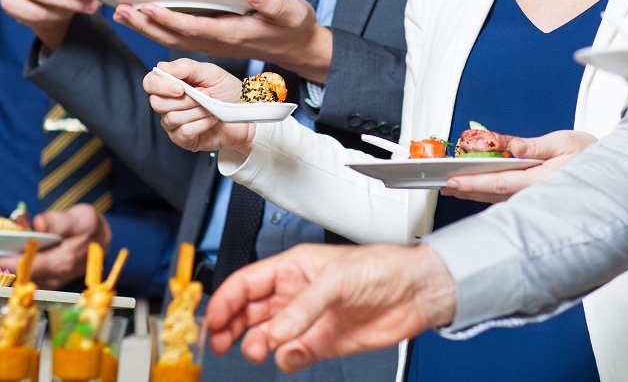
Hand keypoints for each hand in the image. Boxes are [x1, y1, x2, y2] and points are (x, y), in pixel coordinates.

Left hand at [0, 204, 110, 289]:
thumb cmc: (90, 227)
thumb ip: (60, 220)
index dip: (6, 260)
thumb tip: (39, 223)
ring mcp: (50, 281)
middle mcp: (55, 277)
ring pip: (20, 279)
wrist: (102, 240)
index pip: (29, 265)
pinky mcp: (47, 280)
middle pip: (20, 276)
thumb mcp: (82, 217)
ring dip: (2, 270)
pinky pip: (25, 278)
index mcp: (62, 262)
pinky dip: (11, 270)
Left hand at [115, 0, 332, 82]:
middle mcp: (217, 42)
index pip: (194, 28)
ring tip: (121, 13)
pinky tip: (143, 16)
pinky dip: (158, 26)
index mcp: (232, 35)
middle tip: (119, 11)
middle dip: (145, 24)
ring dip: (146, 27)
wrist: (298, 48)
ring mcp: (213, 43)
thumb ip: (273, 3)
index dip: (169, 19)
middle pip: (174, 36)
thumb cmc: (295, 27)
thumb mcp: (292, 12)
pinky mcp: (212, 38)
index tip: (147, 6)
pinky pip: (179, 36)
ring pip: (172, 38)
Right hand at [144, 60, 254, 154]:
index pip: (150, 83)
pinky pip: (184, 132)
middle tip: (204, 97)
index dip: (161, 86)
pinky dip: (202, 124)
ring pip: (172, 118)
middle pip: (157, 103)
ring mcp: (173, 123)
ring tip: (211, 108)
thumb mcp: (211, 73)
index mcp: (172, 84)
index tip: (180, 88)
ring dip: (198, 112)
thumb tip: (163, 67)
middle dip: (186, 100)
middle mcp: (168, 104)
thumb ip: (186, 67)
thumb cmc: (227, 92)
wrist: (244, 114)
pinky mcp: (183, 139)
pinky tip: (211, 120)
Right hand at [207, 243, 456, 372]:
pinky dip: (285, 359)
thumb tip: (277, 333)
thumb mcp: (338, 279)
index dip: (227, 300)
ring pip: (267, 335)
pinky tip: (287, 356)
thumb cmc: (381, 267)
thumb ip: (305, 307)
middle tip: (219, 343)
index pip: (248, 282)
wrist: (415, 293)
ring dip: (256, 343)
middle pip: (249, 311)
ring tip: (256, 349)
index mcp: (293, 267)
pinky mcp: (322, 343)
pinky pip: (292, 355)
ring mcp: (308, 320)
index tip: (212, 320)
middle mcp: (296, 294)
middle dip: (231, 326)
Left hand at [441, 130, 597, 201]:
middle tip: (443, 185)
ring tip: (452, 186)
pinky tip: (475, 185)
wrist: (608, 171)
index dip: (473, 182)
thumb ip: (536, 145)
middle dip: (466, 189)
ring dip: (474, 190)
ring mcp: (534, 196)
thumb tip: (512, 146)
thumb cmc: (589, 155)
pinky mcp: (534, 194)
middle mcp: (534, 192)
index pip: (499, 183)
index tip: (453, 181)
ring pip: (497, 196)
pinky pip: (506, 194)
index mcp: (540, 180)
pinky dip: (487, 189)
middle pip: (493, 193)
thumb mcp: (564, 142)